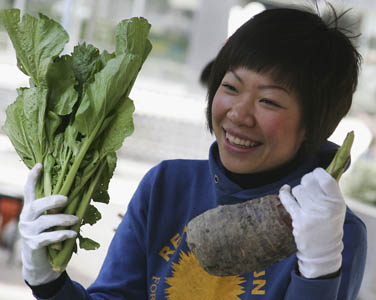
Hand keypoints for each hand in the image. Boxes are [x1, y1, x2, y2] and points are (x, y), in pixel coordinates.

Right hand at [20, 163, 78, 285]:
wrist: (39, 262)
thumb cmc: (49, 234)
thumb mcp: (51, 220)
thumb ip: (57, 209)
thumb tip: (79, 193)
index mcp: (30, 209)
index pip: (28, 191)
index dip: (32, 178)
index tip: (39, 165)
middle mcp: (26, 218)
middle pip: (36, 206)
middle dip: (51, 201)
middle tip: (66, 198)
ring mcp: (28, 232)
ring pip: (45, 222)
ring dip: (63, 219)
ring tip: (76, 219)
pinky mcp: (33, 245)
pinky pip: (49, 238)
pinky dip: (63, 234)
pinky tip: (73, 233)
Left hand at [279, 168, 345, 278]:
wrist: (323, 249)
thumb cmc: (329, 223)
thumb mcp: (336, 207)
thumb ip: (329, 190)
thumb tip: (315, 171)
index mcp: (337, 203)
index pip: (326, 179)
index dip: (318, 173)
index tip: (316, 173)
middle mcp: (325, 208)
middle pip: (309, 181)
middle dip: (306, 180)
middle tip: (308, 185)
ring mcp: (310, 214)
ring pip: (297, 189)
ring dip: (298, 191)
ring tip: (304, 198)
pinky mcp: (298, 220)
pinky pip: (287, 199)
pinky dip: (284, 192)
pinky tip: (285, 189)